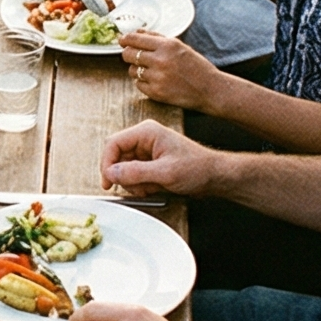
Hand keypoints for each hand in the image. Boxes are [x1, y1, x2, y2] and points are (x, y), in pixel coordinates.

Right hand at [99, 118, 219, 196]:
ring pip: (123, 168)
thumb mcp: (165, 173)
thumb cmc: (197, 168)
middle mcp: (143, 138)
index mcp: (146, 132)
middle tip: (137, 188)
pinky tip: (155, 187)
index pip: (113, 143)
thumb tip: (111, 173)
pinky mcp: (148, 162)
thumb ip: (135, 173)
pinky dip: (140, 185)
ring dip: (134, 183)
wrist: (214, 176)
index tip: (108, 181)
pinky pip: (133, 174)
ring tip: (152, 187)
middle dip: (125, 176)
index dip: (106, 163)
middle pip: (116, 157)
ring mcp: (145, 150)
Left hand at [120, 29, 223, 111]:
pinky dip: (143, 82)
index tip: (122, 40)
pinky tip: (155, 80)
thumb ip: (157, 38)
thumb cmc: (196, 67)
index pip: (135, 39)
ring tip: (151, 70)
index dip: (125, 39)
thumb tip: (136, 32)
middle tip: (133, 55)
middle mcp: (161, 60)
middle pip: (129, 54)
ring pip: (132, 70)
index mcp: (167, 46)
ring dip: (137, 69)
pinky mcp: (156, 93)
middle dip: (128, 54)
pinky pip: (138, 84)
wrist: (210, 90)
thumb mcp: (180, 47)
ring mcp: (157, 78)